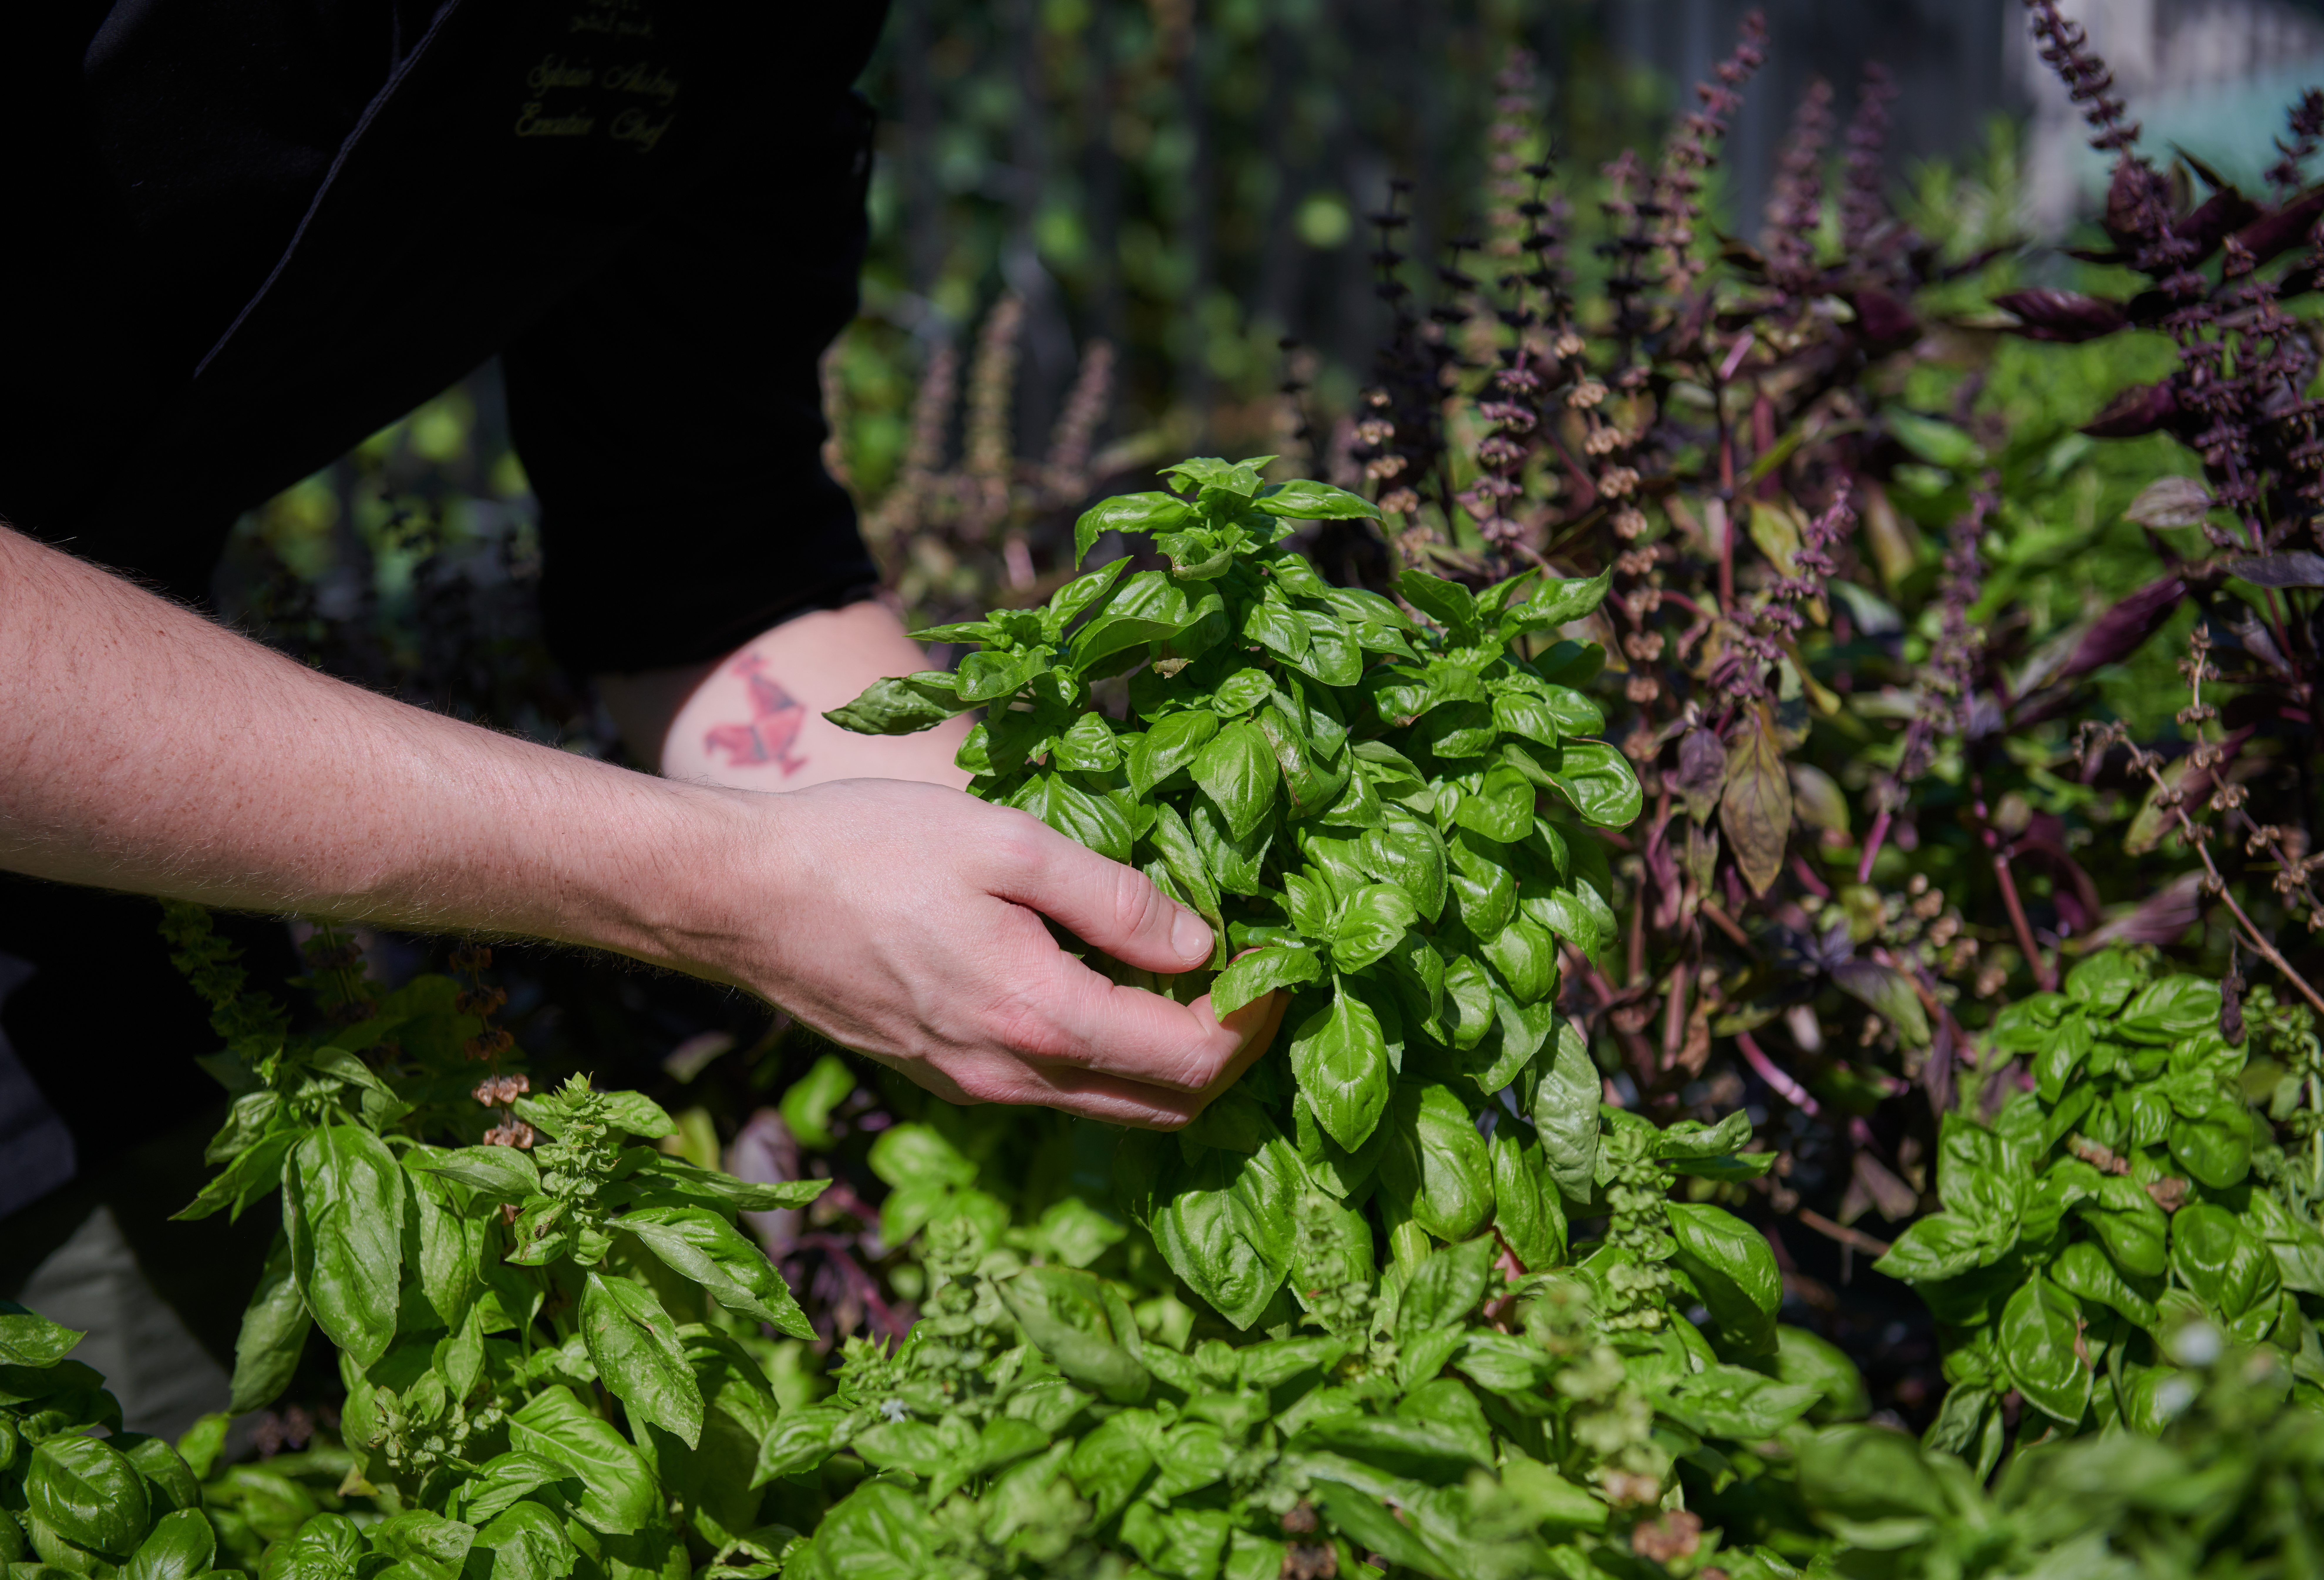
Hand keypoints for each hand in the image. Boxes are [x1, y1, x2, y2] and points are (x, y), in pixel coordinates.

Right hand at [691, 778, 1281, 1126]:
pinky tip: (1110, 995)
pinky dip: (1108, 1064)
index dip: (1253, 1021)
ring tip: (1193, 989)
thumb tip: (1204, 947)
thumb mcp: (1009, 843)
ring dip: (1168, 1065)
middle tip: (1252, 983)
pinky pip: (1056, 1095)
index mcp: (1039, 1018)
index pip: (1192, 1061)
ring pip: (1112, 1109)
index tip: (1277, 967)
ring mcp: (975, 1088)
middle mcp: (1012, 1078)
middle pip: (1164, 1106)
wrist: (742, 896)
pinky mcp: (945, 1078)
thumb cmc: (870, 848)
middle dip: (1226, 1055)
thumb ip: (1116, 901)